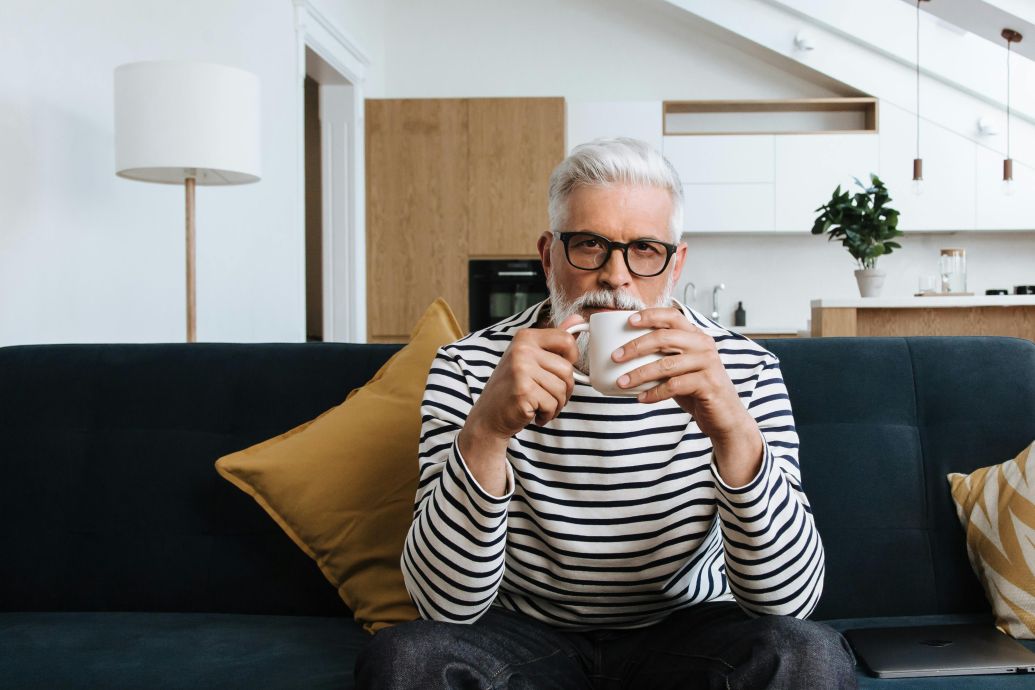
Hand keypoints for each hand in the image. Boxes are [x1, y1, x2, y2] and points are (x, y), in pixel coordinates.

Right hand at [466, 313, 584, 440]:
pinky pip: (552, 404)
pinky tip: (533, 412)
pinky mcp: (523, 391)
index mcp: (526, 337)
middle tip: (547, 396)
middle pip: (567, 369)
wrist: (488, 416)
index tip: (557, 371)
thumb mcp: (530, 359)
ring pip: (562, 389)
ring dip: (555, 404)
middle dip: (563, 389)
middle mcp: (522, 349)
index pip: (566, 340)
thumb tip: (578, 317)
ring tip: (538, 405)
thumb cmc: (511, 388)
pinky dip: (547, 414)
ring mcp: (521, 369)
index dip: (571, 360)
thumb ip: (554, 340)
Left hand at [612, 308, 761, 484]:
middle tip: (615, 356)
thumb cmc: (698, 390)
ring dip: (639, 374)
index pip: (672, 316)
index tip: (628, 321)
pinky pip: (674, 386)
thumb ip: (663, 357)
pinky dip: (654, 393)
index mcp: (696, 336)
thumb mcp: (681, 369)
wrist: (726, 417)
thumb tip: (624, 354)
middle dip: (636, 346)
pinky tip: (641, 398)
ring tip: (621, 382)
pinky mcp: (708, 384)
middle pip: (664, 338)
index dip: (650, 315)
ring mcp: (708, 364)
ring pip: (666, 364)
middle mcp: (704, 345)